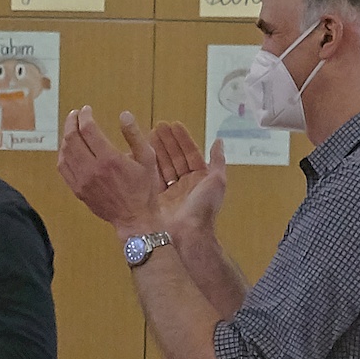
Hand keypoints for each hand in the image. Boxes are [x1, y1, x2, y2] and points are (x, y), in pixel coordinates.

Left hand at [56, 106, 164, 233]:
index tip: (86, 109)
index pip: (88, 130)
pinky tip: (68, 148)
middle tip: (75, 114)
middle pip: (72, 139)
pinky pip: (63, 168)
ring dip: (66, 137)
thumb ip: (135, 135)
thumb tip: (124, 114)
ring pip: (65, 153)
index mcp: (109, 159)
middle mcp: (92, 169)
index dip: (85, 116)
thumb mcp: (148, 158)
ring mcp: (82, 181)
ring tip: (72, 128)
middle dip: (72, 122)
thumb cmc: (144, 188)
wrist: (134, 218)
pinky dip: (63, 154)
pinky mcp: (78, 190)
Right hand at [148, 120, 228, 235]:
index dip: (182, 139)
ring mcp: (170, 191)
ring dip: (156, 150)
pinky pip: (152, 179)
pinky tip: (141, 154)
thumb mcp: (217, 181)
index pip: (190, 153)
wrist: (188, 233)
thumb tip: (218, 141)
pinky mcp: (157, 199)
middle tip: (157, 126)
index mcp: (200, 178)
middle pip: (175, 157)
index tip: (173, 125)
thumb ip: (218, 160)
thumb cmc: (204, 207)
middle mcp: (184, 184)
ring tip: (148, 135)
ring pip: (162, 166)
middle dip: (167, 141)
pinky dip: (147, 166)